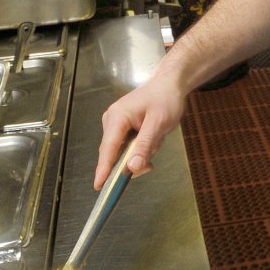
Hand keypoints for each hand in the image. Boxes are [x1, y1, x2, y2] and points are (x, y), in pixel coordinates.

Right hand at [94, 74, 184, 188]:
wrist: (170, 83)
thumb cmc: (165, 98)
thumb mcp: (159, 123)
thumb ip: (145, 145)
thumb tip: (132, 167)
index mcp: (117, 117)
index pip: (108, 148)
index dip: (104, 168)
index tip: (99, 186)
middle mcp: (112, 121)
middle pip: (115, 153)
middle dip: (133, 160)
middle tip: (152, 158)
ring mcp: (116, 124)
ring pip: (123, 152)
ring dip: (141, 152)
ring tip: (156, 138)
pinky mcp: (122, 128)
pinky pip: (128, 147)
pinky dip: (142, 147)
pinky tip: (153, 137)